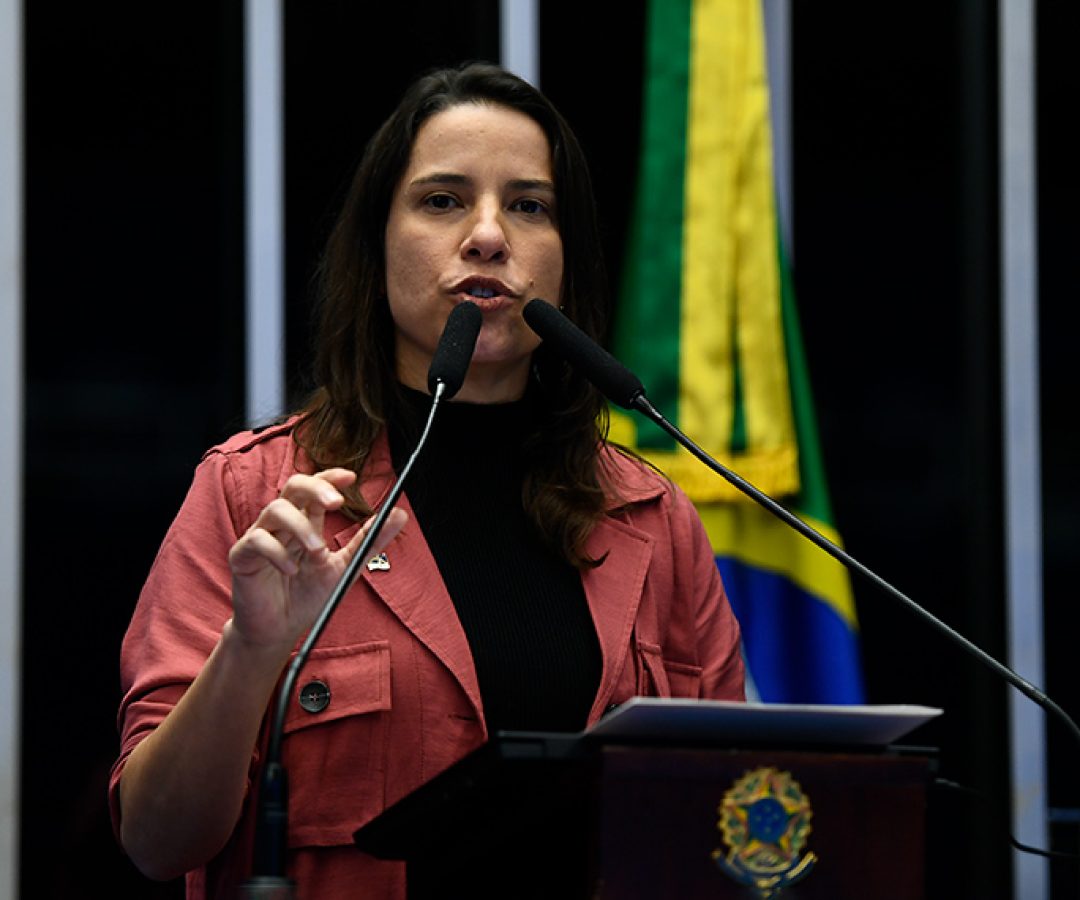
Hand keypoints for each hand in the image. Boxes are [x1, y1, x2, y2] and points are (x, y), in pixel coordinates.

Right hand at [226, 468, 406, 654]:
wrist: (280, 631)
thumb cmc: (308, 597)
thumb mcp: (346, 567)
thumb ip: (369, 541)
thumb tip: (400, 514)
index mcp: (306, 522)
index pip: (315, 487)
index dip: (330, 478)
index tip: (351, 478)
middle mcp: (283, 524)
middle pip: (293, 487)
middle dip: (315, 489)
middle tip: (336, 503)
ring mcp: (261, 537)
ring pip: (275, 510)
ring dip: (301, 527)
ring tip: (318, 551)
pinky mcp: (243, 556)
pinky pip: (256, 540)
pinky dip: (277, 552)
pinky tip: (292, 569)